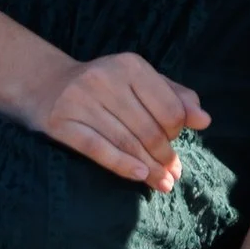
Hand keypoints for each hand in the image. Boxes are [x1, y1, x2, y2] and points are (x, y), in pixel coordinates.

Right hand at [32, 52, 208, 190]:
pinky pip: (97, 148)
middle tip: (173, 173)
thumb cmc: (102, 86)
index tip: (175, 144)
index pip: (168, 108)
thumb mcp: (138, 81)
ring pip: (126, 142)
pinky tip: (139, 176)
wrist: (44, 84)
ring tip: (163, 183)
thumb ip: (174, 96)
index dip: (177, 132)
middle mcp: (105, 79)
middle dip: (165, 156)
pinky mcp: (61, 122)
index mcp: (130, 65)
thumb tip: (205, 120)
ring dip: (150, 168)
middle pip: (148, 129)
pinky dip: (122, 164)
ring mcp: (81, 100)